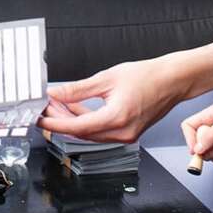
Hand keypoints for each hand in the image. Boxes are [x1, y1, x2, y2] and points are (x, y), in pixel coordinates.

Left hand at [37, 55, 186, 144]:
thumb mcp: (107, 78)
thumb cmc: (148, 77)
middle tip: (46, 107)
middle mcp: (122, 132)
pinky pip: (101, 131)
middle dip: (61, 121)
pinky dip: (87, 121)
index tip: (39, 119)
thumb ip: (77, 89)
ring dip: (73, 121)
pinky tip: (77, 108)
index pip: (76, 127)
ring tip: (58, 105)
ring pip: (91, 133)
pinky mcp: (128, 133)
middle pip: (81, 133)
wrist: (173, 80)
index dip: (54, 124)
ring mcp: (126, 135)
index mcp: (116, 119)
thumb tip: (56, 94)